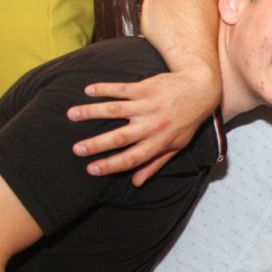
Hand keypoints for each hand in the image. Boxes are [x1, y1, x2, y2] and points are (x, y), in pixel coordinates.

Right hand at [68, 68, 220, 185]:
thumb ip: (155, 163)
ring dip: (92, 112)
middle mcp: (152, 125)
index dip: (112, 165)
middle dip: (97, 144)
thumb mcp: (176, 145)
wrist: (200, 90)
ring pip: (115, 110)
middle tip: (76, 149)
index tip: (91, 169)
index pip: (132, 158)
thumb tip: (137, 183)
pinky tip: (88, 90)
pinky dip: (104, 89)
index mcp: (159, 142)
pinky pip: (121, 89)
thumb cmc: (186, 121)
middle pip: (120, 137)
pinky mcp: (145, 88)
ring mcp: (148, 106)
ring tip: (71, 114)